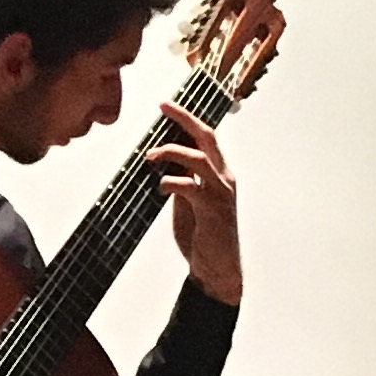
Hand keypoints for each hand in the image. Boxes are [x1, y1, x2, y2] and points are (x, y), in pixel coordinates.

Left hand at [153, 101, 241, 303]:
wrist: (217, 269)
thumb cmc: (202, 236)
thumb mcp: (189, 202)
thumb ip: (182, 181)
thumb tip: (162, 162)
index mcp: (220, 174)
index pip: (206, 137)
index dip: (187, 119)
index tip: (166, 106)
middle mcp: (224, 178)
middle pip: (207, 137)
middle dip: (184, 119)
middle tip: (164, 107)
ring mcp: (220, 193)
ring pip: (198, 158)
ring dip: (171, 152)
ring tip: (150, 156)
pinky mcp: (212, 209)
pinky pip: (190, 187)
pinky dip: (171, 183)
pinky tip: (161, 188)